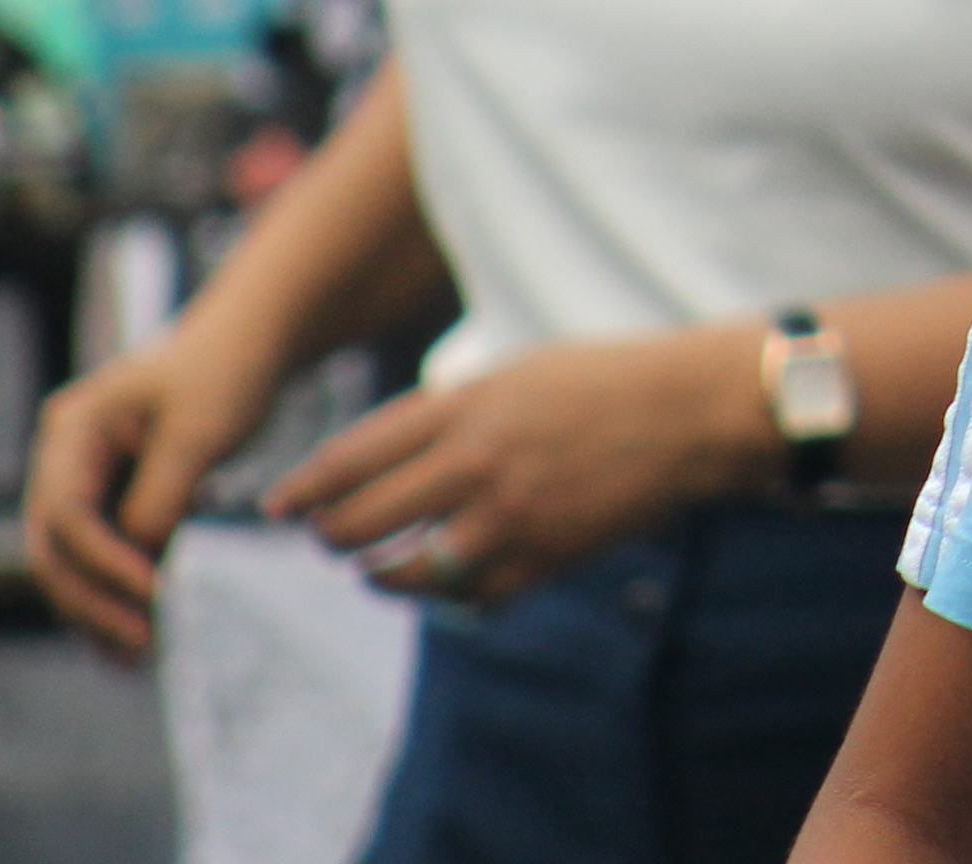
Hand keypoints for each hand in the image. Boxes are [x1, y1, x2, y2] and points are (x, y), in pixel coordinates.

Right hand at [23, 329, 292, 661]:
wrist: (256, 340)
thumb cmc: (228, 370)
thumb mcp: (197, 432)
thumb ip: (159, 497)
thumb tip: (137, 563)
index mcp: (73, 429)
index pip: (68, 514)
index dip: (105, 563)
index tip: (154, 593)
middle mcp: (66, 456)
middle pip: (57, 548)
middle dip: (93, 602)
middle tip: (141, 645)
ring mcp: (86, 478)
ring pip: (75, 561)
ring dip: (102, 610)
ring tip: (139, 657)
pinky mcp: (116, 496)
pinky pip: (106, 554)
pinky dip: (122, 592)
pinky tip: (146, 631)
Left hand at [264, 325, 777, 609]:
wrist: (694, 412)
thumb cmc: (608, 380)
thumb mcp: (517, 373)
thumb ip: (451, 414)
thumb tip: (388, 458)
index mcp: (465, 408)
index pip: (351, 458)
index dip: (302, 488)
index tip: (277, 506)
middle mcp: (475, 465)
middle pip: (360, 522)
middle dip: (330, 537)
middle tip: (326, 538)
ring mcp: (508, 519)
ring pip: (404, 572)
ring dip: (378, 576)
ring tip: (374, 570)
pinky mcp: (543, 560)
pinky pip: (469, 597)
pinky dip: (450, 594)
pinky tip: (447, 582)